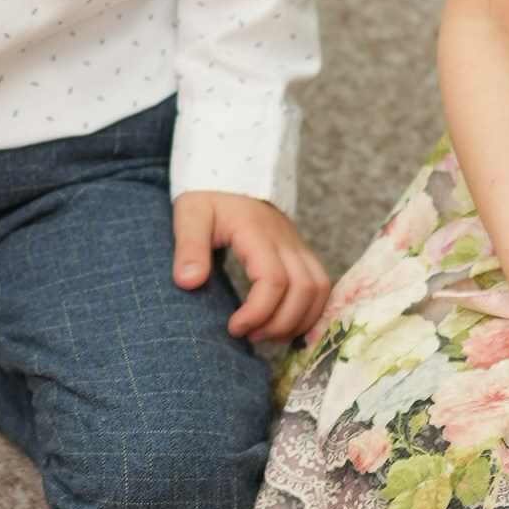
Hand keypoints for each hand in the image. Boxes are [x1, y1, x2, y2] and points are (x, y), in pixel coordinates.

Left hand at [171, 193, 330, 343]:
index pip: (274, 280)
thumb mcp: (190, 215)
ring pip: (319, 289)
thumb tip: (188, 283)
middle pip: (304, 290)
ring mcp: (297, 246)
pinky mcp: (301, 253)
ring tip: (266, 335)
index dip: (258, 312)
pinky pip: (320, 286)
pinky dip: (309, 311)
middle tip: (249, 336)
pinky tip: (283, 324)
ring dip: (299, 320)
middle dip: (280, 323)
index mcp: (257, 233)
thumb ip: (189, 248)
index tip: (233, 327)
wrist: (233, 173)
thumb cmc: (209, 196)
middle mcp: (285, 240)